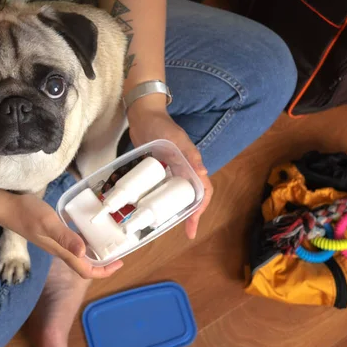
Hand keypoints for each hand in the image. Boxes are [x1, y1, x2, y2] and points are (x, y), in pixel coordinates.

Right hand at [0, 191, 122, 278]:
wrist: (6, 208)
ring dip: (94, 251)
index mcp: (61, 251)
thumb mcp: (48, 223)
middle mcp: (60, 250)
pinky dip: (83, 239)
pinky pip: (71, 242)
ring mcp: (55, 242)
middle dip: (102, 263)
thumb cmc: (27, 214)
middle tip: (117, 251)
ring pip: (78, 254)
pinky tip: (86, 227)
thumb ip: (65, 237)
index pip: (85, 270)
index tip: (119, 263)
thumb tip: (84, 252)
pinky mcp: (51, 233)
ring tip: (107, 240)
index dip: (104, 271)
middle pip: (84, 265)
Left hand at [127, 96, 213, 238]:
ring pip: (178, 193)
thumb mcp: (175, 140)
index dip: (200, 209)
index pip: (203, 190)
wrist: (143, 115)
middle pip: (192, 195)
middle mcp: (184, 169)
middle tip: (185, 231)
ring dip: (177, 207)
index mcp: (191, 164)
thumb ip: (189, 154)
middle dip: (191, 214)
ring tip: (170, 223)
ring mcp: (171, 170)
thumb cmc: (160, 126)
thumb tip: (203, 173)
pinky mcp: (158, 169)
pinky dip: (162, 198)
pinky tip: (152, 207)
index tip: (193, 225)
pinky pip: (163, 187)